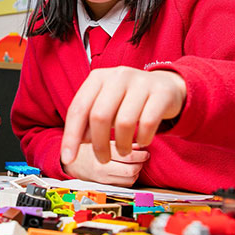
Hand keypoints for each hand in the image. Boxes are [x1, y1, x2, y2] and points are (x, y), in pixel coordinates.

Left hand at [61, 67, 185, 165]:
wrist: (167, 87)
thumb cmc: (128, 100)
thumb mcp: (106, 105)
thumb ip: (89, 120)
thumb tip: (78, 141)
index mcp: (98, 77)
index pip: (78, 108)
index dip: (71, 136)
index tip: (68, 159)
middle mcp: (118, 75)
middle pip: (100, 116)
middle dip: (99, 145)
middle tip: (103, 159)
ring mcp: (141, 82)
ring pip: (124, 122)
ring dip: (121, 145)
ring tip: (123, 151)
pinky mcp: (161, 93)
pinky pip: (147, 123)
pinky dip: (142, 139)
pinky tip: (142, 141)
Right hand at [63, 142, 149, 186]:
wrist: (71, 163)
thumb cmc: (84, 149)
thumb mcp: (99, 139)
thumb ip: (118, 142)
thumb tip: (138, 146)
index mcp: (101, 153)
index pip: (128, 156)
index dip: (141, 154)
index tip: (145, 151)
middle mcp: (102, 169)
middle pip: (131, 170)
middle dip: (141, 164)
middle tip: (144, 157)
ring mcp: (104, 179)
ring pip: (130, 180)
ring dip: (137, 172)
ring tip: (136, 164)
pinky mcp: (105, 186)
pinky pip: (124, 185)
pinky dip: (130, 179)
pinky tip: (128, 171)